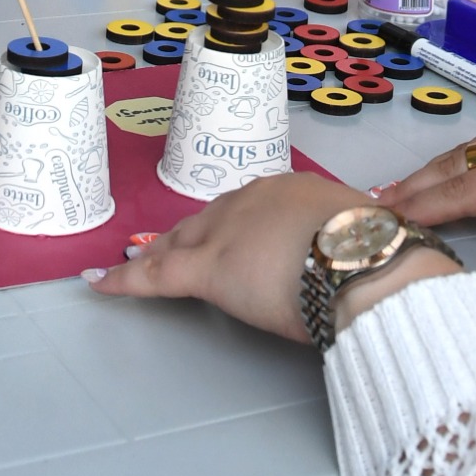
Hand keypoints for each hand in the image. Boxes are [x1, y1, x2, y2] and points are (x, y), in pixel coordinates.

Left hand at [87, 171, 387, 342]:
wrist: (366, 260)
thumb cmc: (374, 252)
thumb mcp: (360, 232)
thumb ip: (341, 239)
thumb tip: (349, 251)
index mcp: (291, 191)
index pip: (246, 209)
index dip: (228, 225)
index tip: (220, 235)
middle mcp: (252, 200)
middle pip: (206, 220)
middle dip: (183, 235)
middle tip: (163, 248)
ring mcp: (226, 231)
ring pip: (180, 242)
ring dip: (158, 254)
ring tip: (134, 265)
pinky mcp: (205, 268)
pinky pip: (156, 275)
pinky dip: (125, 280)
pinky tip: (100, 284)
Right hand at [378, 57, 475, 291]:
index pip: (470, 192)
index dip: (426, 210)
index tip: (383, 223)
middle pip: (458, 165)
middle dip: (414, 187)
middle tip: (368, 208)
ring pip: (471, 148)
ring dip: (431, 170)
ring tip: (397, 189)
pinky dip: (458, 155)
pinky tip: (457, 164)